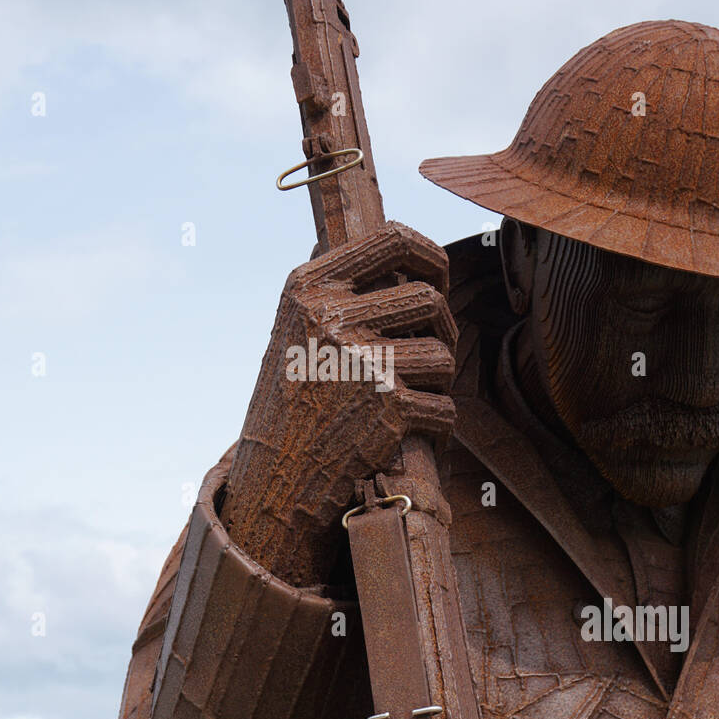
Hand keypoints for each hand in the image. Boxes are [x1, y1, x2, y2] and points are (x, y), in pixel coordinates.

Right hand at [220, 222, 457, 587]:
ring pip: (443, 355)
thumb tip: (402, 250)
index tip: (438, 278)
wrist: (274, 477)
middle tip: (432, 350)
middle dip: (443, 328)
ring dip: (439, 381)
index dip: (430, 256)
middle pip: (431, 299)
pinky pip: (444, 407)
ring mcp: (361, 361)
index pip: (392, 240)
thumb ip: (338, 287)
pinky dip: (438, 426)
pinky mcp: (387, 407)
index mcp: (309, 288)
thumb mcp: (296, 328)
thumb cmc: (292, 399)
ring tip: (414, 395)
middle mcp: (332, 317)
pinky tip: (416, 434)